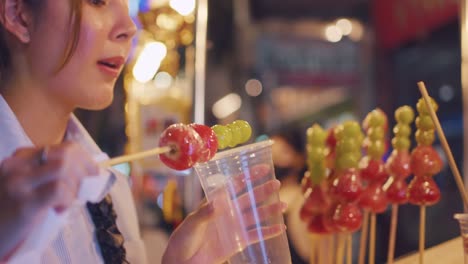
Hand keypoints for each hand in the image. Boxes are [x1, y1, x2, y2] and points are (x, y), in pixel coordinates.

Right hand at [0, 142, 98, 258]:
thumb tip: (87, 175)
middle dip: (84, 171)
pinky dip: (67, 199)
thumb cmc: (11, 212)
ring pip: (63, 167)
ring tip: (67, 201)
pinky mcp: (23, 203)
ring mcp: (19, 182)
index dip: (85, 160)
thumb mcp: (28, 185)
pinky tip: (59, 209)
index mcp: (21, 158)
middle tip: (84, 189)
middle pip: (66, 153)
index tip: (93, 173)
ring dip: (75, 186)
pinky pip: (58, 189)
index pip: (64, 147)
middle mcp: (18, 165)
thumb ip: (49, 175)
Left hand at [162, 164, 286, 263]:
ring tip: (283, 204)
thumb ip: (205, 213)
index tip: (262, 168)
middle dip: (262, 190)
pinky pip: (256, 235)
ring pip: (255, 215)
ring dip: (269, 210)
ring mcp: (234, 226)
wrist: (183, 262)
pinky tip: (280, 227)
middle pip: (248, 198)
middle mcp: (228, 211)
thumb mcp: (192, 224)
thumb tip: (218, 203)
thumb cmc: (183, 239)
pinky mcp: (238, 241)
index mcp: (216, 202)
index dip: (248, 176)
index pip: (234, 185)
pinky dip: (268, 232)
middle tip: (276, 183)